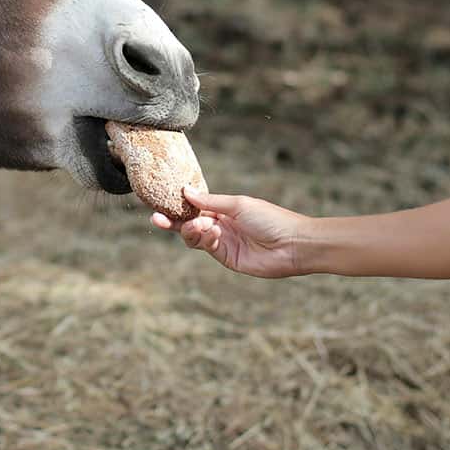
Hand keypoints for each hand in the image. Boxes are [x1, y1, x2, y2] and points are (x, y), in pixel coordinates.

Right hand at [151, 186, 310, 278]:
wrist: (293, 245)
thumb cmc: (271, 219)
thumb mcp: (238, 204)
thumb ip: (210, 201)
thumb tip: (185, 191)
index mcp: (224, 209)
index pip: (194, 206)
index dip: (177, 205)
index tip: (159, 202)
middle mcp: (221, 225)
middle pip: (189, 224)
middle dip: (173, 221)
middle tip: (157, 218)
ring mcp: (223, 242)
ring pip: (194, 238)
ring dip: (191, 230)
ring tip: (200, 226)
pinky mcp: (227, 258)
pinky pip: (207, 248)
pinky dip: (205, 239)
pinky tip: (213, 232)